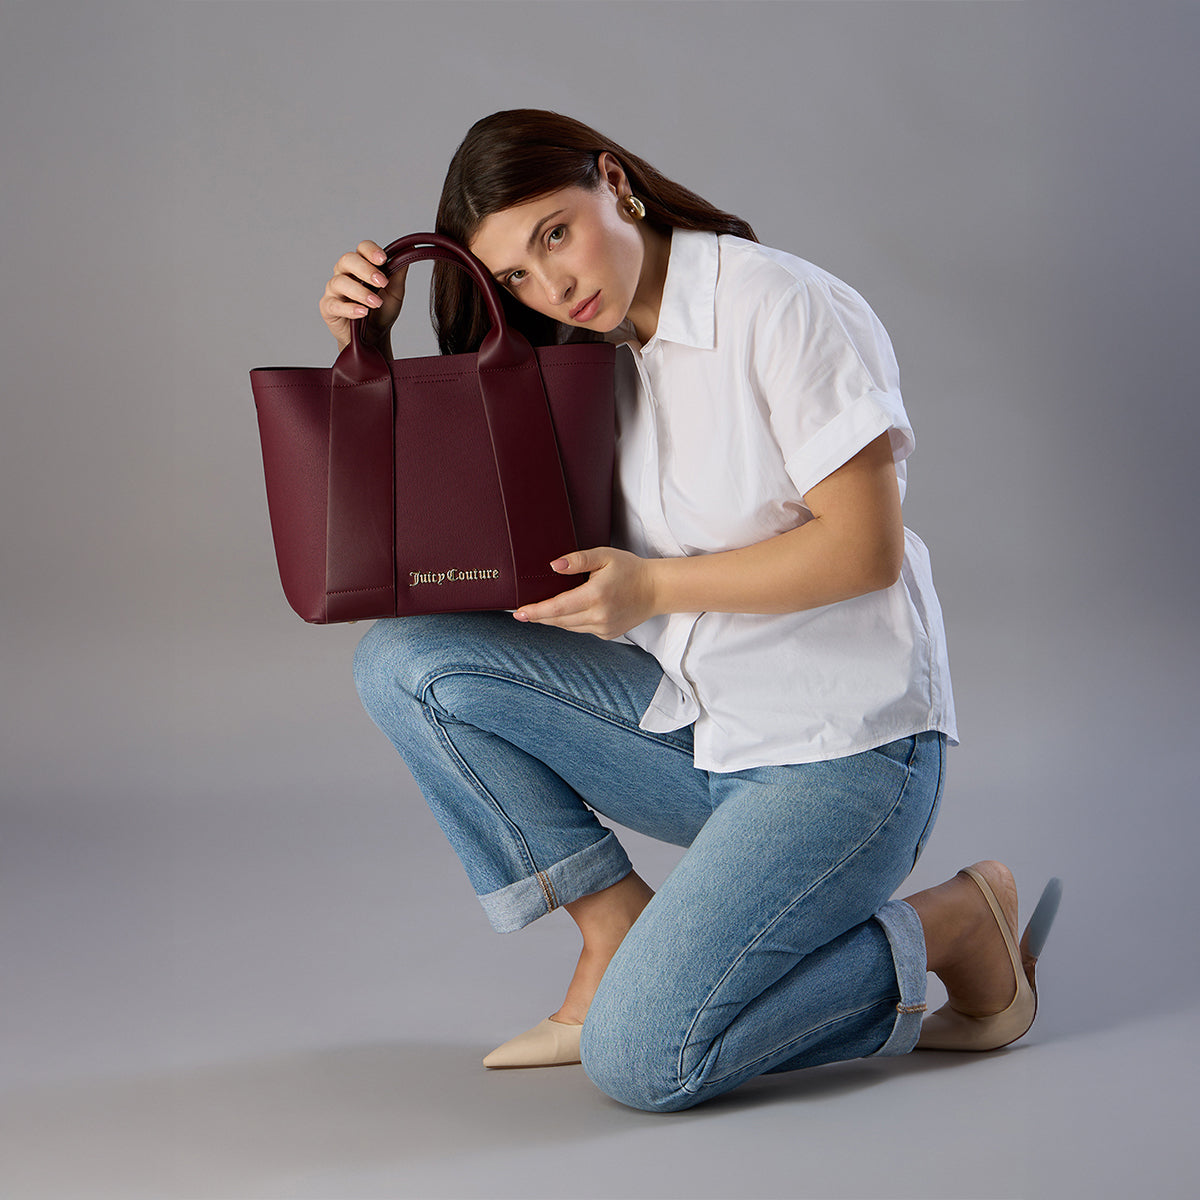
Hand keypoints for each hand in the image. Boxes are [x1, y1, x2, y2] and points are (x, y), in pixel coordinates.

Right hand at [319, 239, 407, 351]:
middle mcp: (344, 273)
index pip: (362, 248)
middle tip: (382, 282)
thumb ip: (398, 274)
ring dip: (360, 291)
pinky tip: (362, 312)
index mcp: (361, 265)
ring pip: (340, 282)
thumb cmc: (381, 312)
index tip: (383, 259)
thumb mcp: (395, 293)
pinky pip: (334, 304)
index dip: (371, 251)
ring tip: (375, 303)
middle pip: (347, 260)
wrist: (374, 337)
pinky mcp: (328, 307)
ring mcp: (334, 290)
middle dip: (366, 270)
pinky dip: (349, 308)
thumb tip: (407, 254)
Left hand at [513, 548, 658, 639]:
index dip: (535, 611)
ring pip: (569, 627)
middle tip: (522, 613)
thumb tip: (553, 566)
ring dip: (554, 619)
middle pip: (558, 620)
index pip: (557, 607)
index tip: (519, 612)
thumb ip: (578, 560)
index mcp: (595, 595)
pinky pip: (581, 629)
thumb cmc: (630, 569)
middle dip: (539, 616)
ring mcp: (604, 628)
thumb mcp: (604, 556)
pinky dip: (571, 622)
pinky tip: (570, 612)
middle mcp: (599, 616)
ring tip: (542, 610)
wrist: (656, 590)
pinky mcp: (607, 634)